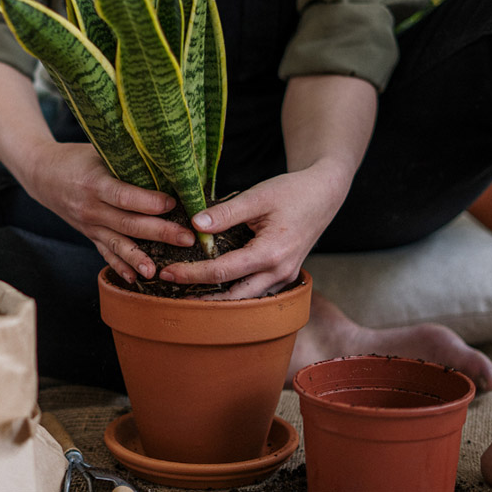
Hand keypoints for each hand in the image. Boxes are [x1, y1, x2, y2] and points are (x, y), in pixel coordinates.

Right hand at [21, 142, 196, 282]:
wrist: (42, 173)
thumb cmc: (76, 158)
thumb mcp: (98, 151)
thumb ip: (126, 159)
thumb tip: (165, 162)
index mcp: (94, 183)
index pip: (124, 196)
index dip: (149, 202)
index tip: (174, 203)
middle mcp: (90, 208)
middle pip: (127, 224)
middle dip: (159, 232)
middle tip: (187, 238)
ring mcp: (88, 225)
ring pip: (117, 244)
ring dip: (139, 258)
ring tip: (158, 271)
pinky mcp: (89, 235)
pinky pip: (105, 253)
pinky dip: (119, 267)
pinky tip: (135, 279)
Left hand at [158, 160, 349, 298]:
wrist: (324, 194)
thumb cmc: (293, 192)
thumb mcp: (257, 196)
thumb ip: (225, 213)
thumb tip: (194, 225)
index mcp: (271, 253)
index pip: (223, 272)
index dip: (192, 274)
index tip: (167, 273)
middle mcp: (280, 272)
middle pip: (234, 296)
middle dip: (201, 297)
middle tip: (171, 291)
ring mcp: (285, 277)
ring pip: (247, 299)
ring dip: (218, 299)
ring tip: (187, 293)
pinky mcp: (285, 275)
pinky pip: (257, 291)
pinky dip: (235, 292)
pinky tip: (214, 286)